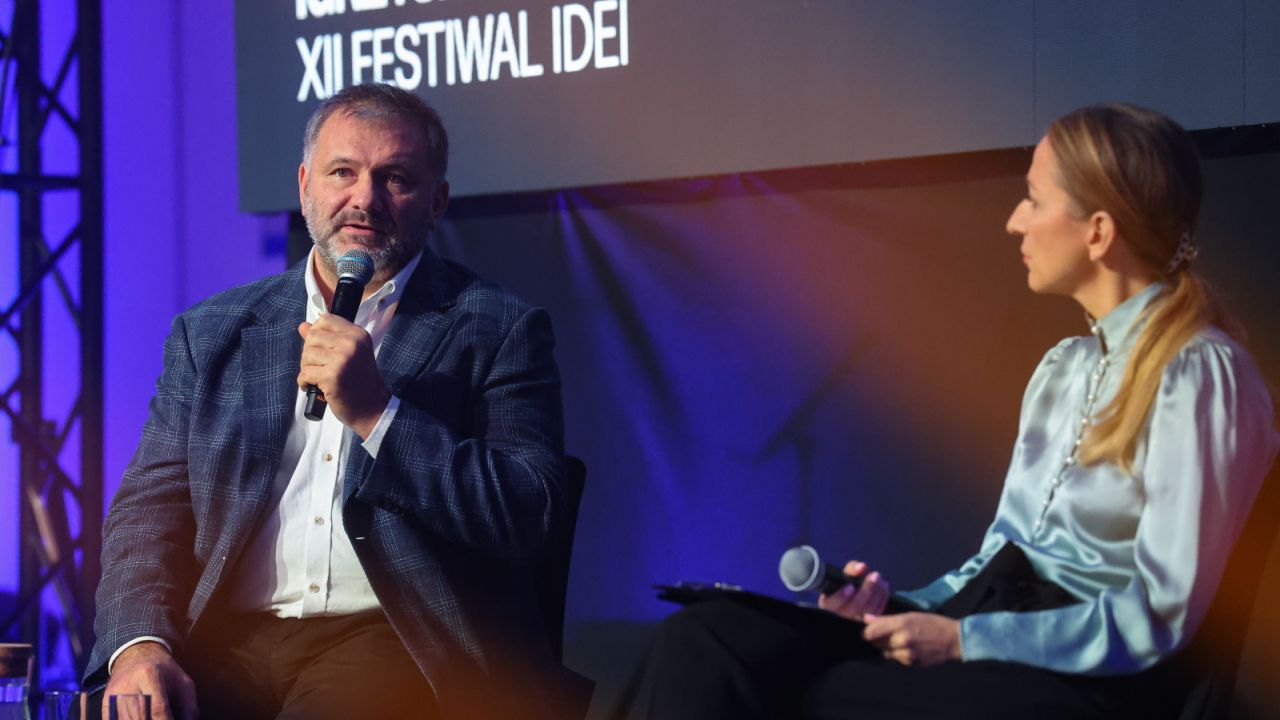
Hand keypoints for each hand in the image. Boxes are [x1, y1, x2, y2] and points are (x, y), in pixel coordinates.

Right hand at [103, 642, 197, 719]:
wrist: (137, 655)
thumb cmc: (165, 671)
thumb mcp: (183, 683)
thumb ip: (188, 708)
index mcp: (150, 675)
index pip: (157, 707)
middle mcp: (128, 684)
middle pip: (139, 717)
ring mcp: (114, 694)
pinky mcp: (106, 702)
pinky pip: (112, 719)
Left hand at [298, 316, 390, 437]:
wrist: (372, 407)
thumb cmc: (360, 380)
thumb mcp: (349, 353)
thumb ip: (327, 338)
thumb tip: (302, 326)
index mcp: (357, 334)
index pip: (325, 319)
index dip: (316, 332)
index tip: (321, 348)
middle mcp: (351, 343)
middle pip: (312, 337)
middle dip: (310, 353)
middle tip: (320, 367)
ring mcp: (342, 359)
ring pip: (306, 355)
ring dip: (307, 369)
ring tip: (319, 377)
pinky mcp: (332, 376)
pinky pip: (305, 373)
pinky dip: (305, 382)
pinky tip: (315, 387)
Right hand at [817, 560, 890, 620]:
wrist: (853, 594)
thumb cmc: (844, 582)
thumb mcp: (843, 573)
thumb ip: (850, 569)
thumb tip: (862, 567)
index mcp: (828, 603)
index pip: (832, 603)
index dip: (841, 596)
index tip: (850, 586)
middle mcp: (841, 614)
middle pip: (853, 607)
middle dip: (866, 590)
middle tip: (875, 575)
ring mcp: (855, 619)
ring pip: (867, 609)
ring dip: (876, 592)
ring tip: (879, 577)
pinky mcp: (869, 619)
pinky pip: (878, 611)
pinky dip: (883, 597)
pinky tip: (884, 586)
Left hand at [862, 612, 961, 666]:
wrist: (954, 641)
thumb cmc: (932, 623)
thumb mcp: (911, 615)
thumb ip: (887, 619)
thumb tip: (867, 618)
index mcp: (902, 623)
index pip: (871, 631)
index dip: (867, 631)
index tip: (868, 629)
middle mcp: (902, 640)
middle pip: (876, 642)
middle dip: (877, 638)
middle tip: (885, 633)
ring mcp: (906, 654)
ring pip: (884, 652)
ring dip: (887, 647)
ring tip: (898, 640)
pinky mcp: (911, 664)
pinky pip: (896, 659)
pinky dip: (897, 654)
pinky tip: (908, 647)